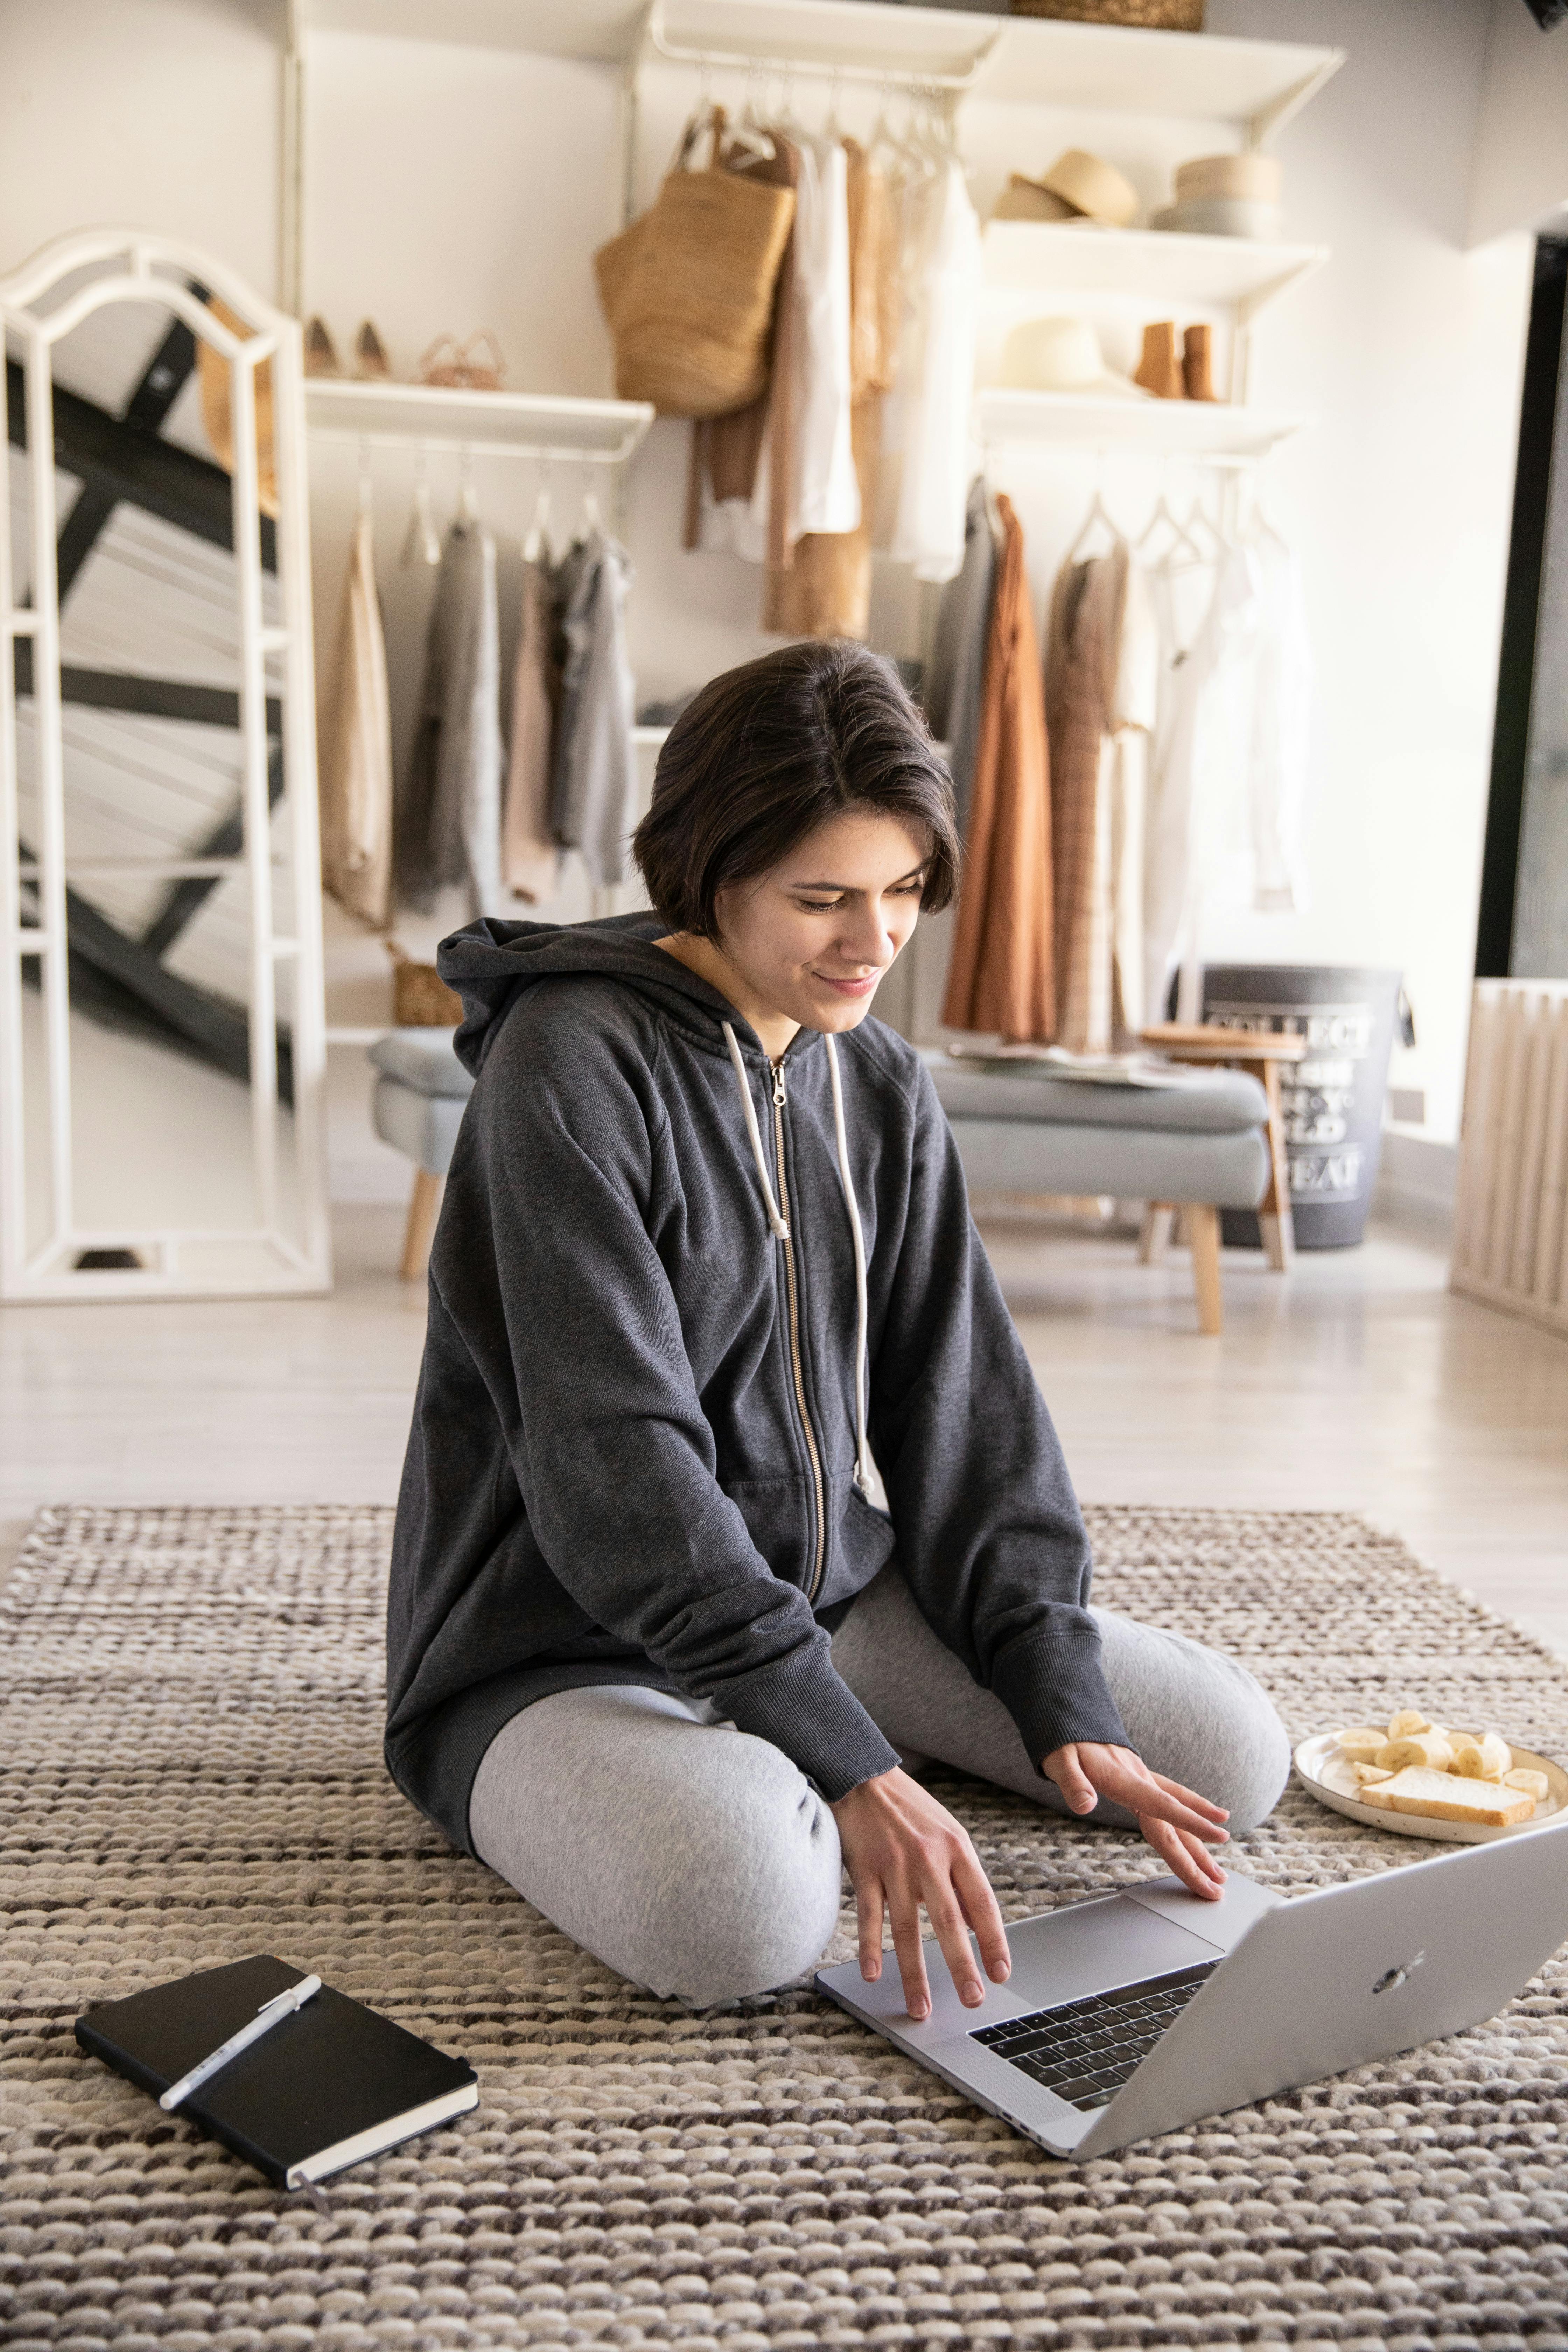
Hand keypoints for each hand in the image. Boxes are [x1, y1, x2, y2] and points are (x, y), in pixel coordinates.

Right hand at [831, 1767, 1010, 2020]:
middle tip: (971, 2000)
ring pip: (906, 1928)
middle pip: (948, 1921)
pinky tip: (874, 1974)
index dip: (994, 1941)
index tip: (1001, 1973)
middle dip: (961, 1965)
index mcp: (957, 1849)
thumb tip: (978, 1927)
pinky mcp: (864, 1869)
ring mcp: (894, 1865)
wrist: (864, 1775)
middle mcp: (928, 1859)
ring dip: (913, 1972)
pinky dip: (870, 1947)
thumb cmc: (911, 1810)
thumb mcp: (948, 1834)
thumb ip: (962, 1880)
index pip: (982, 1903)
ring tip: (920, 2007)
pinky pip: (868, 1915)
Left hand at [1043, 1742, 1229, 1899]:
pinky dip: (1192, 1812)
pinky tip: (1209, 1817)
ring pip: (1178, 1815)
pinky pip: (1172, 1799)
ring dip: (1199, 1844)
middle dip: (1199, 1856)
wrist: (1071, 1716)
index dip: (1191, 1822)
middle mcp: (1141, 1780)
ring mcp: (1144, 1779)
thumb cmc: (1063, 1741)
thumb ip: (1073, 1784)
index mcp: (1125, 1779)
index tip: (1218, 1836)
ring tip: (1219, 1871)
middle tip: (1219, 1884)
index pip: (1163, 1806)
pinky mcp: (1141, 1779)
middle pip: (1174, 1824)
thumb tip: (1084, 1805)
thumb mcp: (1060, 1761)